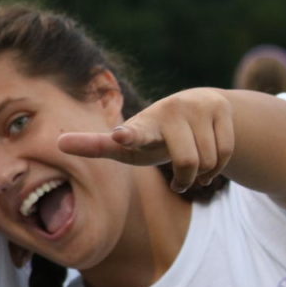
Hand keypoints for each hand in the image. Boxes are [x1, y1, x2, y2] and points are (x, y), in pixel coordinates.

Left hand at [58, 87, 233, 191]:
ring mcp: (198, 106)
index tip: (120, 137)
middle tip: (179, 180)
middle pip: (188, 162)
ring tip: (192, 168)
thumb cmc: (151, 134)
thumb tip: (59, 142)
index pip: (135, 132)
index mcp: (141, 124)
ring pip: (210, 160)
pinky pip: (227, 152)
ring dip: (203, 174)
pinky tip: (210, 163)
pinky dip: (220, 167)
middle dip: (186, 178)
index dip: (129, 136)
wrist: (197, 109)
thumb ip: (95, 145)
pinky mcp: (221, 108)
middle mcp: (170, 109)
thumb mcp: (126, 144)